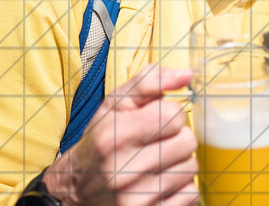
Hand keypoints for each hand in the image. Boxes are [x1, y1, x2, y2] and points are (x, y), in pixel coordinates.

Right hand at [44, 64, 199, 205]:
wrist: (77, 187)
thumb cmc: (101, 139)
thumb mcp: (116, 103)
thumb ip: (150, 81)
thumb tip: (187, 74)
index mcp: (114, 136)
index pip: (174, 114)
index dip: (169, 113)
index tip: (155, 120)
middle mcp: (123, 170)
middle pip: (187, 142)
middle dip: (177, 137)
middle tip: (158, 141)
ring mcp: (136, 199)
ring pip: (191, 168)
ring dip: (179, 162)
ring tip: (158, 162)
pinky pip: (190, 194)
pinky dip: (181, 186)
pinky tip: (161, 181)